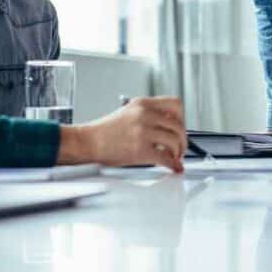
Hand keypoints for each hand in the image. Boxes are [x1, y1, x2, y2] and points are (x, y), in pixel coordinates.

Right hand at [58, 96, 186, 171]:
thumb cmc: (105, 131)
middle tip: (181, 148)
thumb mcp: (128, 112)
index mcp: (143, 104)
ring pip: (174, 140)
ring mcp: (143, 132)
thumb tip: (170, 127)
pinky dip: (173, 165)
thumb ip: (149, 115)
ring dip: (178, 152)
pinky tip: (172, 167)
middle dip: (183, 139)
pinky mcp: (140, 150)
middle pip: (178, 125)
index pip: (175, 104)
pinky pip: (165, 158)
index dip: (181, 118)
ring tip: (174, 157)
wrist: (88, 142)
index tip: (180, 127)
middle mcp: (144, 115)